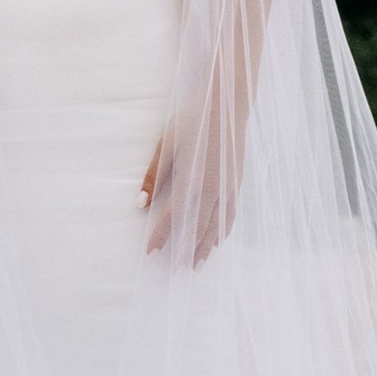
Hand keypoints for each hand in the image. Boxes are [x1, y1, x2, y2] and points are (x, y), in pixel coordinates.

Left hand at [143, 122, 239, 267]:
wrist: (226, 104)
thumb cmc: (192, 120)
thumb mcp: (167, 143)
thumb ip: (154, 175)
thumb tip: (140, 203)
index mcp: (192, 179)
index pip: (173, 215)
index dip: (161, 235)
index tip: (151, 252)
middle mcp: (212, 187)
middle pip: (198, 227)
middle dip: (186, 250)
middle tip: (177, 271)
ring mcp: (227, 186)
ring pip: (216, 224)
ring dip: (206, 246)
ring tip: (198, 264)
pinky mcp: (236, 181)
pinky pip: (230, 213)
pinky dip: (224, 229)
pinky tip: (219, 240)